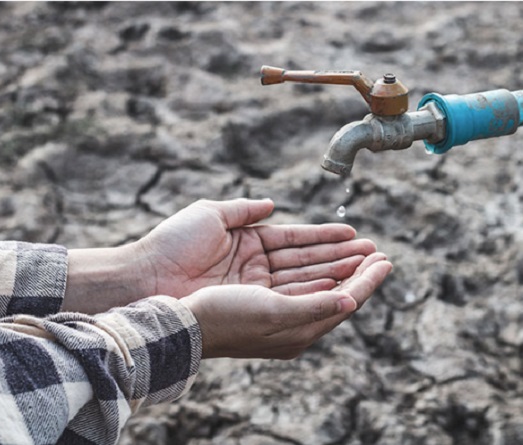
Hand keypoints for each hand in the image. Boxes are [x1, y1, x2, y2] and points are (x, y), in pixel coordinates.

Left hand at [134, 198, 376, 297]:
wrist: (145, 278)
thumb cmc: (171, 245)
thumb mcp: (211, 216)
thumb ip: (244, 210)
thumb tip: (271, 204)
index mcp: (249, 247)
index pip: (298, 242)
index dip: (327, 238)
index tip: (355, 234)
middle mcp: (258, 273)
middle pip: (311, 265)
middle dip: (345, 259)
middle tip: (377, 253)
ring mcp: (259, 293)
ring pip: (311, 282)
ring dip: (343, 274)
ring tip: (374, 265)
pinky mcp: (258, 311)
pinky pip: (299, 301)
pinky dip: (326, 295)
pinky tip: (350, 287)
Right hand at [181, 252, 392, 358]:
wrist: (181, 320)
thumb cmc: (226, 319)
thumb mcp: (275, 313)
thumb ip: (315, 307)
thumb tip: (351, 300)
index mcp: (298, 331)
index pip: (344, 300)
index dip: (367, 280)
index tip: (386, 260)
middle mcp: (291, 320)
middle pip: (335, 290)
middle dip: (358, 270)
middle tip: (379, 251)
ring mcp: (276, 306)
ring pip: (317, 280)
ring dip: (339, 263)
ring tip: (361, 247)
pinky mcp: (260, 292)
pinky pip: (297, 277)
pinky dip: (315, 265)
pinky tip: (325, 258)